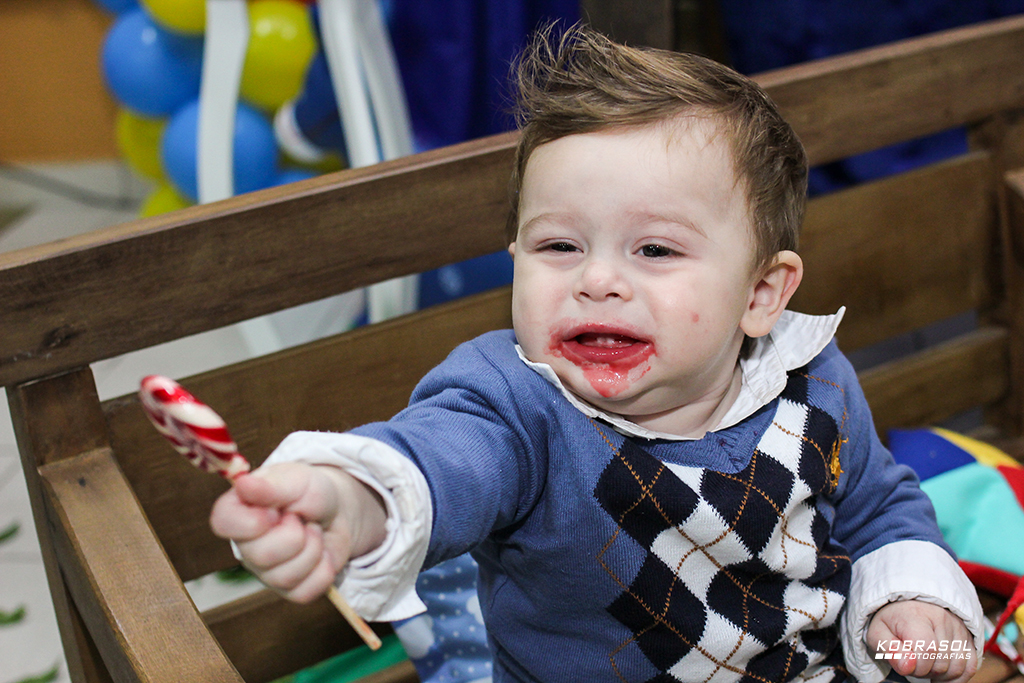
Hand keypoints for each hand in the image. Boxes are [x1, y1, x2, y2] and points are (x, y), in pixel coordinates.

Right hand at [210, 462, 386, 602]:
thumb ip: (271, 485)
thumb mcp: (296, 479)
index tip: (275, 511)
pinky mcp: (290, 589)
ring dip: (313, 549)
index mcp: (238, 512)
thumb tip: (243, 483)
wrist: (339, 510)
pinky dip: (324, 568)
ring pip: (285, 577)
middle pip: (261, 556)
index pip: (223, 524)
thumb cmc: (311, 491)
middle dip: (295, 534)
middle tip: (301, 518)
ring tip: (312, 531)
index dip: (253, 521)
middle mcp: (246, 545)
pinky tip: (321, 552)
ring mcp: (266, 571)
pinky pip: (305, 590)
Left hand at [867, 600, 976, 682]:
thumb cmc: (891, 620)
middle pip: (942, 662)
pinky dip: (957, 676)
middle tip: (913, 661)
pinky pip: (970, 666)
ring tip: (926, 663)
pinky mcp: (968, 636)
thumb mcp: (877, 633)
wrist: (905, 603)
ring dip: (941, 674)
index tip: (906, 663)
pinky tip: (942, 673)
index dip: (916, 666)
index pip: (927, 650)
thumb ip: (889, 650)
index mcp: (916, 616)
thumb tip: (907, 666)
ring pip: (957, 667)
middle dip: (925, 670)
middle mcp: (941, 618)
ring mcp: (958, 627)